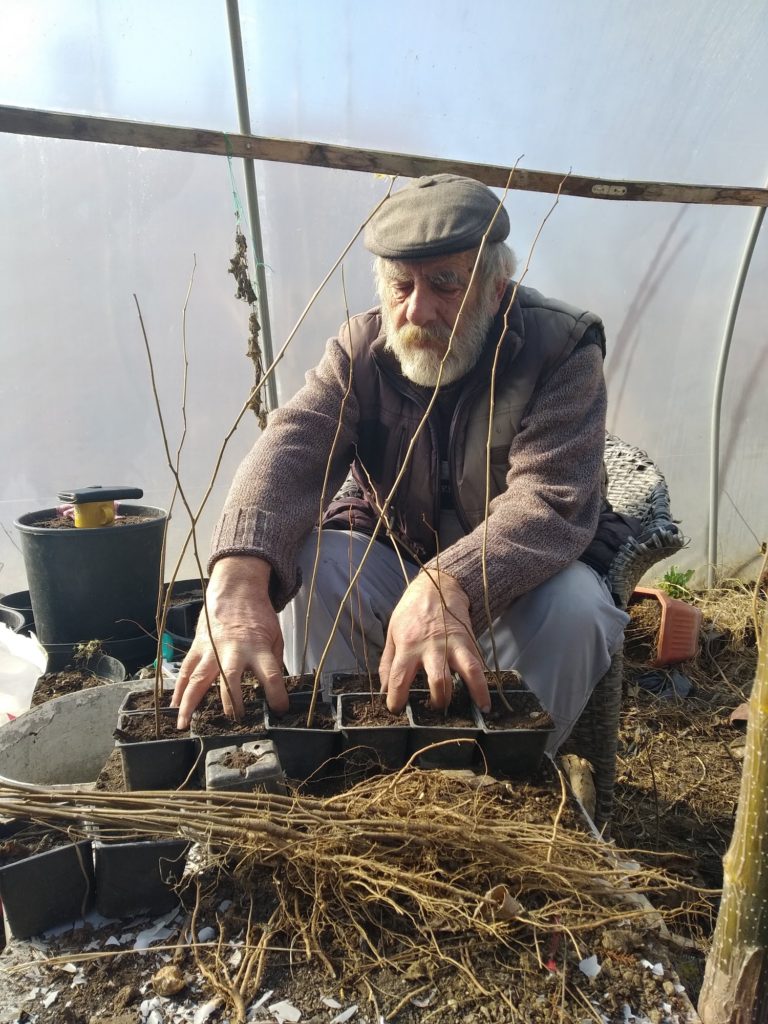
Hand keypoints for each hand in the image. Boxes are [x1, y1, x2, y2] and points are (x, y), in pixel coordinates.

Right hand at [171, 556, 288, 728]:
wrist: (236, 590)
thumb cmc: (258, 615)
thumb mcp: (275, 635)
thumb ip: (273, 662)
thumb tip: (274, 688)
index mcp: (258, 647)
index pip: (271, 674)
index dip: (276, 694)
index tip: (279, 709)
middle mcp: (233, 649)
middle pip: (230, 679)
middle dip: (230, 702)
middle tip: (234, 720)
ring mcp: (212, 648)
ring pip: (199, 678)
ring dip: (191, 702)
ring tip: (185, 724)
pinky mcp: (198, 646)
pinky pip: (186, 670)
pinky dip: (179, 689)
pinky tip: (174, 706)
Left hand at [379, 570, 489, 712]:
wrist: (438, 586)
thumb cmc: (411, 612)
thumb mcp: (392, 633)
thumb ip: (388, 662)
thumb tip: (384, 689)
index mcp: (408, 645)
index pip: (399, 678)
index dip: (396, 698)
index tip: (396, 709)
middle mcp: (432, 647)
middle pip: (438, 680)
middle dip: (438, 700)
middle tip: (434, 710)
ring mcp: (454, 644)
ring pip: (465, 672)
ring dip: (470, 694)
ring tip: (469, 713)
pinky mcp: (469, 642)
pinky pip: (478, 665)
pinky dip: (483, 685)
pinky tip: (485, 702)